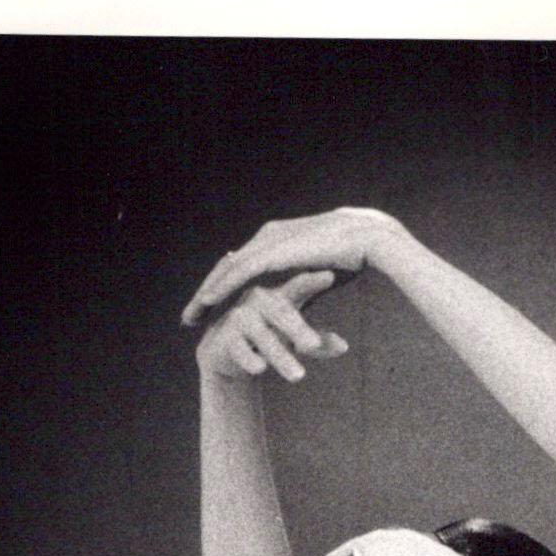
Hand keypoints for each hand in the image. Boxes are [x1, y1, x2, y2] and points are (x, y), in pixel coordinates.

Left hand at [180, 209, 404, 328]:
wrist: (365, 238)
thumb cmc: (351, 257)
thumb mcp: (317, 280)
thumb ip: (301, 292)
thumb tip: (297, 314)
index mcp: (278, 242)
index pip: (243, 267)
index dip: (225, 288)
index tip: (211, 309)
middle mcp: (267, 238)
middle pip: (228, 269)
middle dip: (207, 293)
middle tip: (190, 317)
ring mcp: (267, 243)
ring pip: (227, 271)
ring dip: (206, 294)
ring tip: (190, 316)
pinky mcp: (272, 250)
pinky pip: (239, 271)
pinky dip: (221, 286)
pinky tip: (206, 302)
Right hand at [193, 270, 349, 383]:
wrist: (226, 350)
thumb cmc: (268, 335)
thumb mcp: (294, 338)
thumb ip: (317, 341)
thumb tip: (344, 346)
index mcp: (280, 297)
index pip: (298, 287)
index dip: (312, 281)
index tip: (330, 276)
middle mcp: (259, 301)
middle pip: (281, 313)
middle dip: (297, 329)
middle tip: (314, 345)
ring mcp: (240, 316)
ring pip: (262, 334)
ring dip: (280, 355)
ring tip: (299, 376)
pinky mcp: (224, 335)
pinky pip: (238, 346)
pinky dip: (250, 357)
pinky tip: (260, 368)